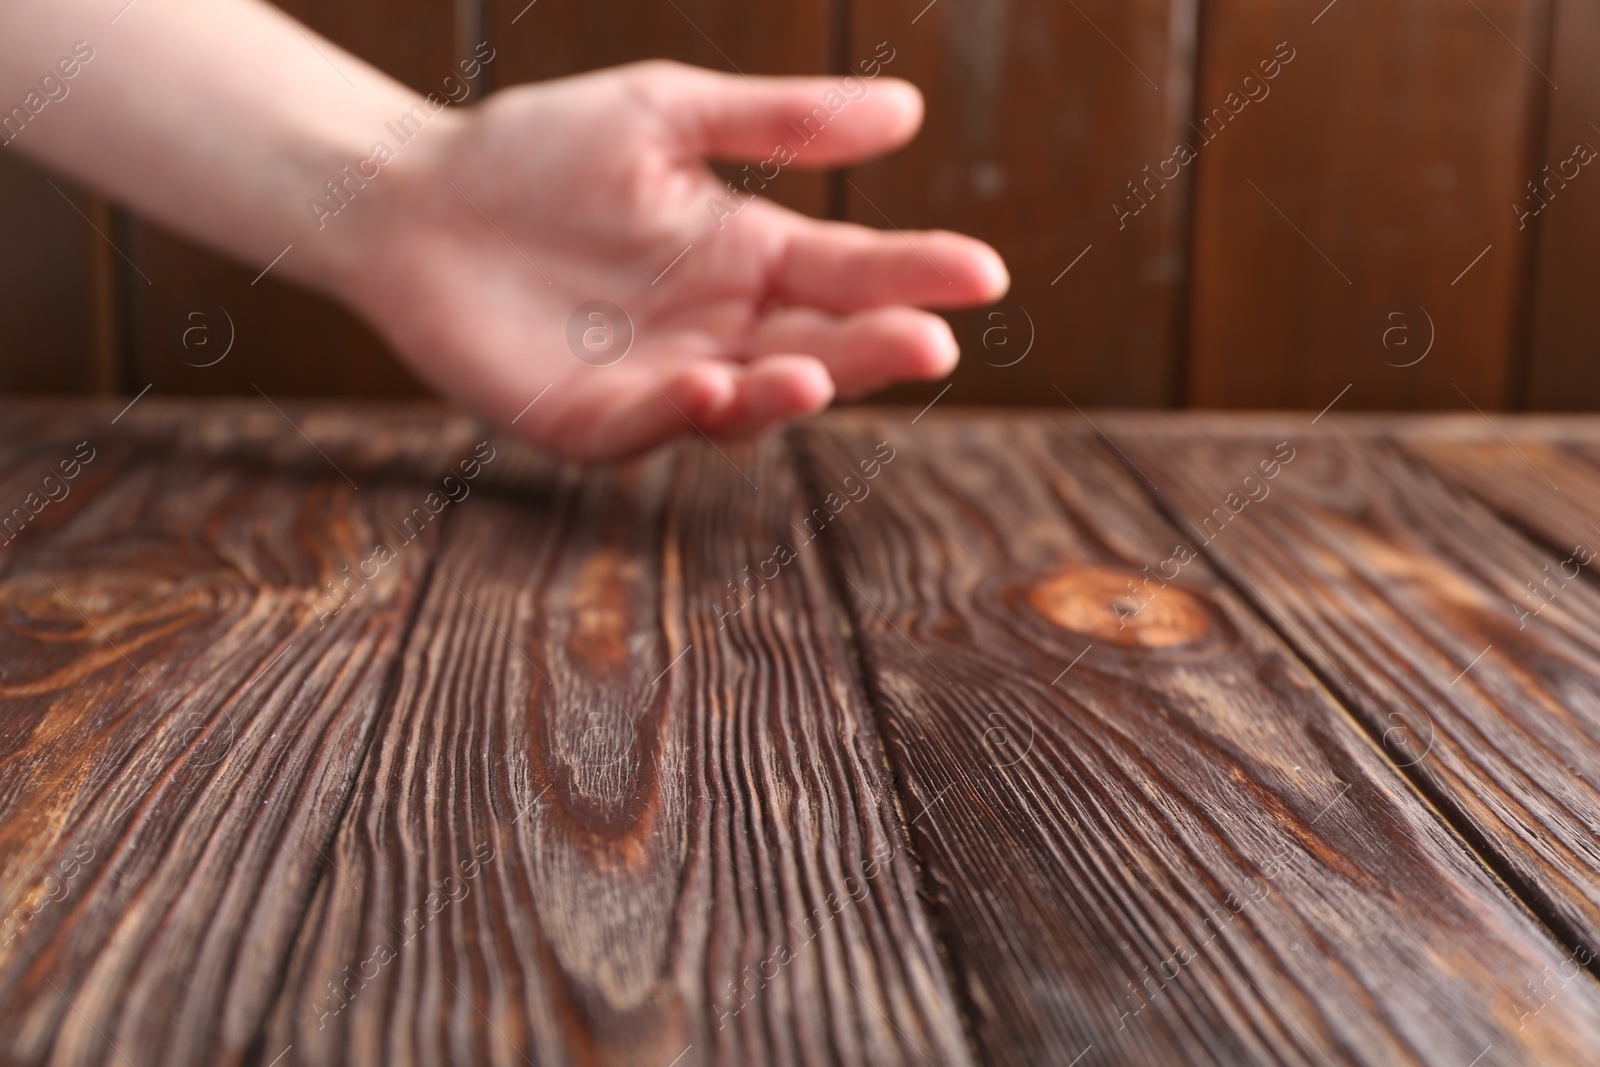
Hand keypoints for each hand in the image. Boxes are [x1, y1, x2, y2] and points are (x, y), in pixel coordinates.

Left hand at [333, 61, 1008, 460]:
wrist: (414, 198)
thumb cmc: (538, 151)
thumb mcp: (666, 116)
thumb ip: (780, 123)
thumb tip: (910, 111)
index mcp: (749, 257)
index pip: (852, 270)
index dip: (917, 272)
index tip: (983, 271)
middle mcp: (720, 330)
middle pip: (817, 346)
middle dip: (874, 348)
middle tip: (931, 341)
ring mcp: (659, 382)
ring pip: (744, 403)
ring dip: (785, 395)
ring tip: (817, 374)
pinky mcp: (588, 422)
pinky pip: (644, 426)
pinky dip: (676, 413)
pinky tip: (704, 384)